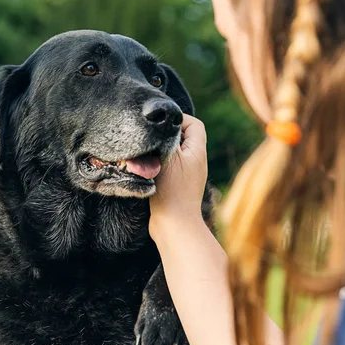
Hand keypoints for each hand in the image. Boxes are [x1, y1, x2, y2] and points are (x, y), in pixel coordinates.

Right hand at [150, 114, 207, 237]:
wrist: (174, 225)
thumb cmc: (172, 190)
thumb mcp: (169, 156)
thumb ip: (168, 136)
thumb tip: (163, 123)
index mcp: (198, 151)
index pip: (194, 124)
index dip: (178, 119)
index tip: (160, 124)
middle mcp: (196, 161)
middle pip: (183, 137)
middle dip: (166, 135)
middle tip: (151, 138)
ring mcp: (188, 175)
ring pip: (174, 153)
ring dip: (160, 151)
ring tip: (147, 155)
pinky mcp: (178, 186)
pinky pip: (169, 167)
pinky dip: (158, 165)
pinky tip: (146, 170)